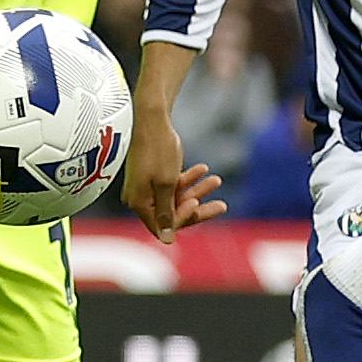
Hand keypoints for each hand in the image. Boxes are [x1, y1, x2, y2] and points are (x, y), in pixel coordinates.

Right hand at [124, 112, 223, 240]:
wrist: (152, 120)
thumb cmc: (158, 151)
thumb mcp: (166, 184)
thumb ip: (167, 213)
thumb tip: (166, 240)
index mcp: (139, 204)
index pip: (163, 226)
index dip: (183, 219)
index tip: (196, 203)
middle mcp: (140, 199)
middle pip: (173, 214)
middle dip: (198, 207)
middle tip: (222, 205)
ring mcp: (147, 188)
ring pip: (176, 198)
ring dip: (197, 190)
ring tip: (216, 180)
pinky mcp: (153, 177)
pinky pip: (173, 185)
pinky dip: (188, 179)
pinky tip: (203, 169)